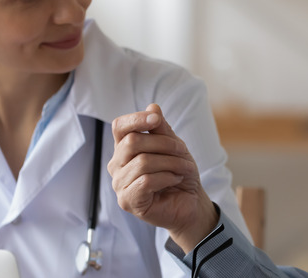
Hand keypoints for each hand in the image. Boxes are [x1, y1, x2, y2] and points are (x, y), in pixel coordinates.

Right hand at [107, 103, 217, 252]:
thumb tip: (152, 106)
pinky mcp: (127, 201)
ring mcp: (119, 184)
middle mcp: (117, 164)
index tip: (156, 119)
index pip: (120, 126)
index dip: (136, 119)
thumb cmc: (179, 173)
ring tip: (184, 168)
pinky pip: (145, 181)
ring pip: (142, 162)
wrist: (191, 202)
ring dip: (171, 162)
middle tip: (183, 151)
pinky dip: (166, 177)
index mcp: (124, 148)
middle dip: (163, 143)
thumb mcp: (174, 146)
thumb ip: (161, 129)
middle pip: (132, 142)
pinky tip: (175, 179)